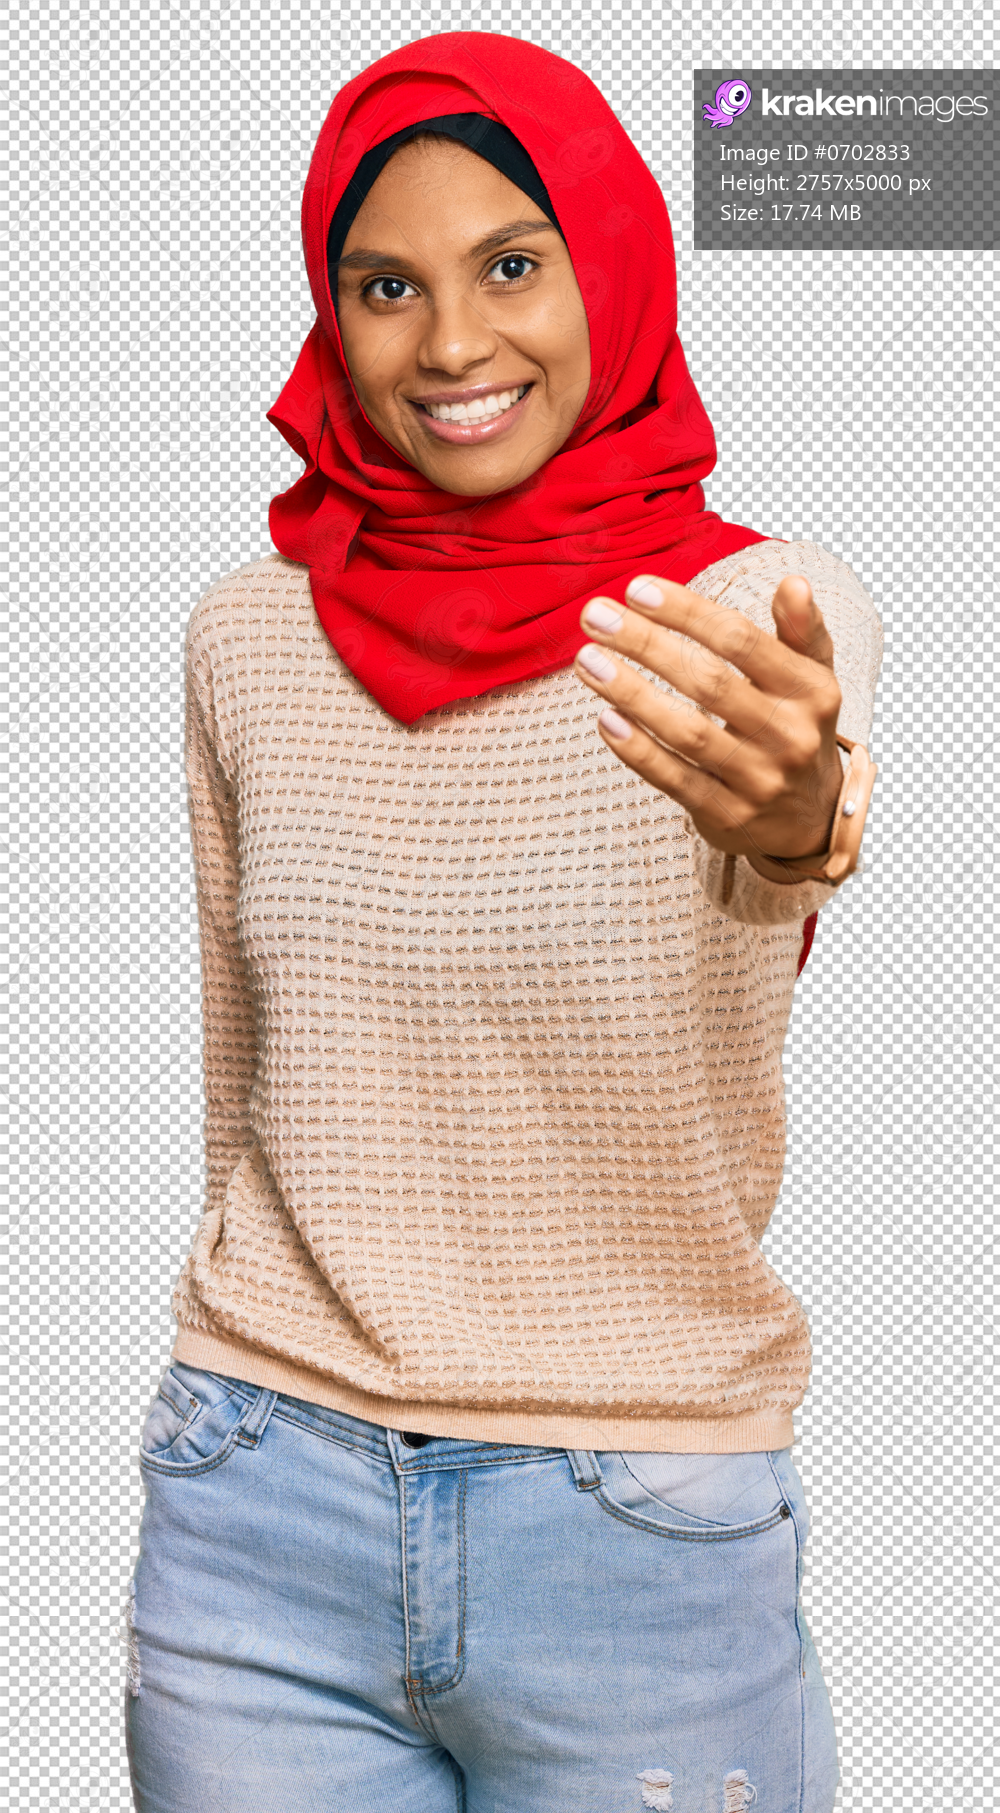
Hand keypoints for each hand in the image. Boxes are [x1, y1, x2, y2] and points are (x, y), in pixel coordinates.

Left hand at [573, 570, 843, 871]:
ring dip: (631, 693)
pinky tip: (606, 719)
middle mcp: (789, 736)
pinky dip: (638, 750)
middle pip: (707, 682)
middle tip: (596, 617)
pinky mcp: (727, 815)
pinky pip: (675, 779)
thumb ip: (801, 629)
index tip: (636, 589)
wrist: (812, 818)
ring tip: (587, 661)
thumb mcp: (813, 677)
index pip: (740, 640)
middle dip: (646, 644)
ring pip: (686, 732)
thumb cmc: (797, 728)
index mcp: (810, 691)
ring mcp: (758, 780)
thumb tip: (793, 582)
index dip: (686, 612)